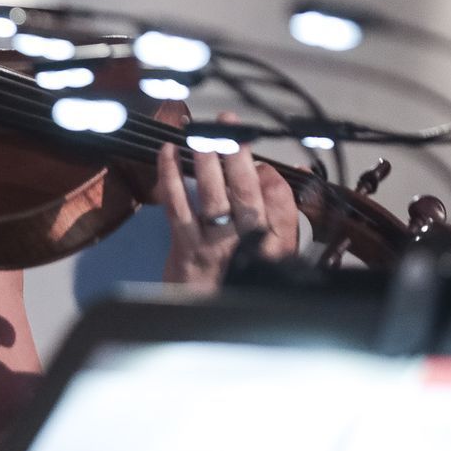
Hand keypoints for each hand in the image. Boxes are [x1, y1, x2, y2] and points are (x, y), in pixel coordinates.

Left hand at [154, 115, 300, 290]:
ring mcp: (214, 246)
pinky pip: (177, 206)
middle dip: (238, 155)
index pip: (283, 204)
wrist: (206, 325)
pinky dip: (171, 177)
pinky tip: (167, 153)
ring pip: (213, 197)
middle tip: (229, 125)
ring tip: (200, 134)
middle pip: (247, 194)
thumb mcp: (270, 255)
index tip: (261, 159)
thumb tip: (272, 172)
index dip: (273, 178)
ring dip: (207, 161)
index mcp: (275, 245)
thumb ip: (278, 214)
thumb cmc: (236, 282)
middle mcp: (248, 245)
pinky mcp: (185, 248)